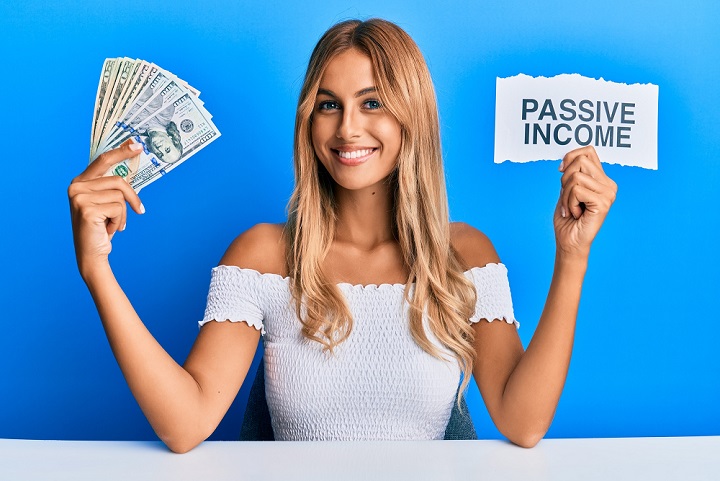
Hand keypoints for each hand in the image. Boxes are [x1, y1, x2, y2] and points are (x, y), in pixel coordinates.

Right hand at [68, 140, 144, 276]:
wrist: (92, 254)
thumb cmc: (101, 228)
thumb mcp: (106, 203)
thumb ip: (112, 186)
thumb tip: (129, 166)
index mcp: (80, 182)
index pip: (103, 161)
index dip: (121, 151)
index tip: (137, 144)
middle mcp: (76, 186)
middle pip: (118, 180)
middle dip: (132, 197)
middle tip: (140, 210)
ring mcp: (79, 197)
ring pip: (120, 196)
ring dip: (123, 213)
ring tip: (112, 224)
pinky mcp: (87, 209)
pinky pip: (118, 208)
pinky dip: (119, 221)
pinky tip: (107, 229)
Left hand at [554, 146, 616, 258]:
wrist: (569, 242)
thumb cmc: (567, 218)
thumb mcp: (566, 190)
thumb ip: (572, 174)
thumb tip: (568, 159)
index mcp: (602, 179)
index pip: (588, 151)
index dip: (570, 157)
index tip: (560, 171)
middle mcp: (609, 184)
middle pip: (580, 161)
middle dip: (564, 179)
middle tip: (566, 198)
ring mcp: (608, 193)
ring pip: (576, 177)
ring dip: (565, 195)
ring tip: (571, 208)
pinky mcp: (603, 202)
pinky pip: (576, 190)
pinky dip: (568, 203)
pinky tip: (575, 213)